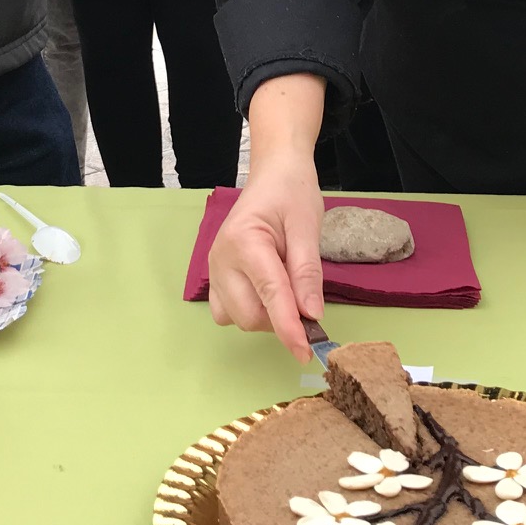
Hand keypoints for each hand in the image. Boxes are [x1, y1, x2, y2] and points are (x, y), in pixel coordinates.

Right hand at [208, 74, 326, 362]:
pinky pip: (227, 312)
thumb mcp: (307, 226)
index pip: (270, 295)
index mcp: (244, 242)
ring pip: (238, 318)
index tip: (307, 351)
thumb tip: (311, 315)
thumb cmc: (292, 193)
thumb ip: (307, 272)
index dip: (289, 327)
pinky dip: (250, 310)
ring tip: (286, 285)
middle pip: (249, 315)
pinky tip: (266, 292)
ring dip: (266, 315)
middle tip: (306, 298)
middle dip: (280, 318)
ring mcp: (214, 269)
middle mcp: (221, 259)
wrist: (274, 172)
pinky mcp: (215, 276)